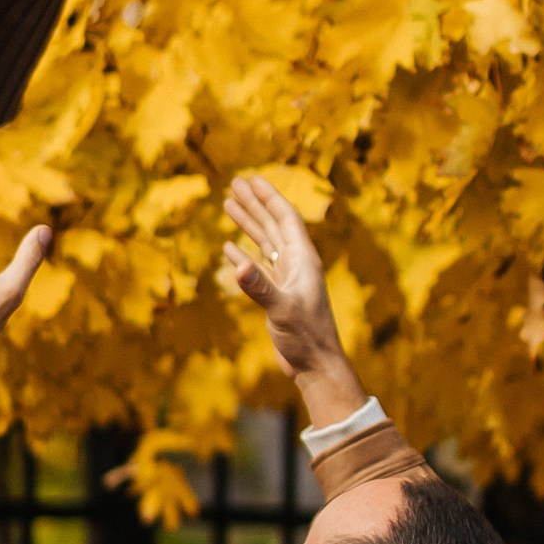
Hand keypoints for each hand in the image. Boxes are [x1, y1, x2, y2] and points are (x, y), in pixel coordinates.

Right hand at [221, 174, 364, 425]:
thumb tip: (238, 265)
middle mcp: (296, 264)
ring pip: (264, 242)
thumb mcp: (283, 310)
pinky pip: (258, 267)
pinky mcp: (277, 295)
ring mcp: (286, 279)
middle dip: (254, 203)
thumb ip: (260, 288)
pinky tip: (228, 246)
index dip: (269, 197)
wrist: (315, 365)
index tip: (251, 179)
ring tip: (227, 204)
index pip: (285, 218)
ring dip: (247, 223)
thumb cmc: (307, 338)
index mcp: (304, 259)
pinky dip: (242, 254)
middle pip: (272, 224)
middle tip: (233, 183)